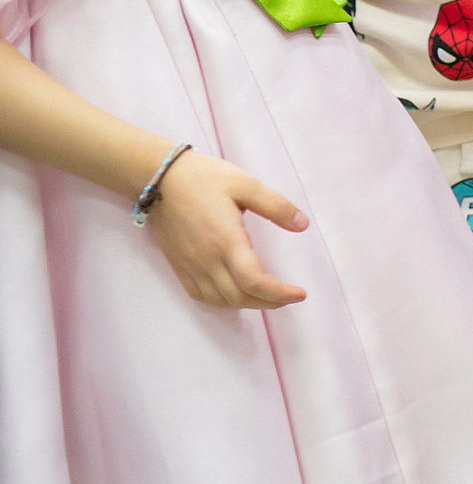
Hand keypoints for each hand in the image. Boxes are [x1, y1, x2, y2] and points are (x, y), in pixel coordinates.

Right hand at [147, 150, 308, 310]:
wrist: (158, 179)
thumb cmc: (204, 178)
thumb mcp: (246, 184)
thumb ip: (276, 207)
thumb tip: (302, 225)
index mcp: (226, 240)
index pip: (254, 281)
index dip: (279, 293)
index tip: (300, 293)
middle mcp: (206, 259)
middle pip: (239, 297)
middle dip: (268, 303)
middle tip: (289, 297)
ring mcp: (190, 265)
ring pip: (219, 300)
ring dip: (247, 305)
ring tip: (268, 297)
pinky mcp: (179, 265)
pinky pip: (200, 295)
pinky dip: (221, 302)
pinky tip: (236, 295)